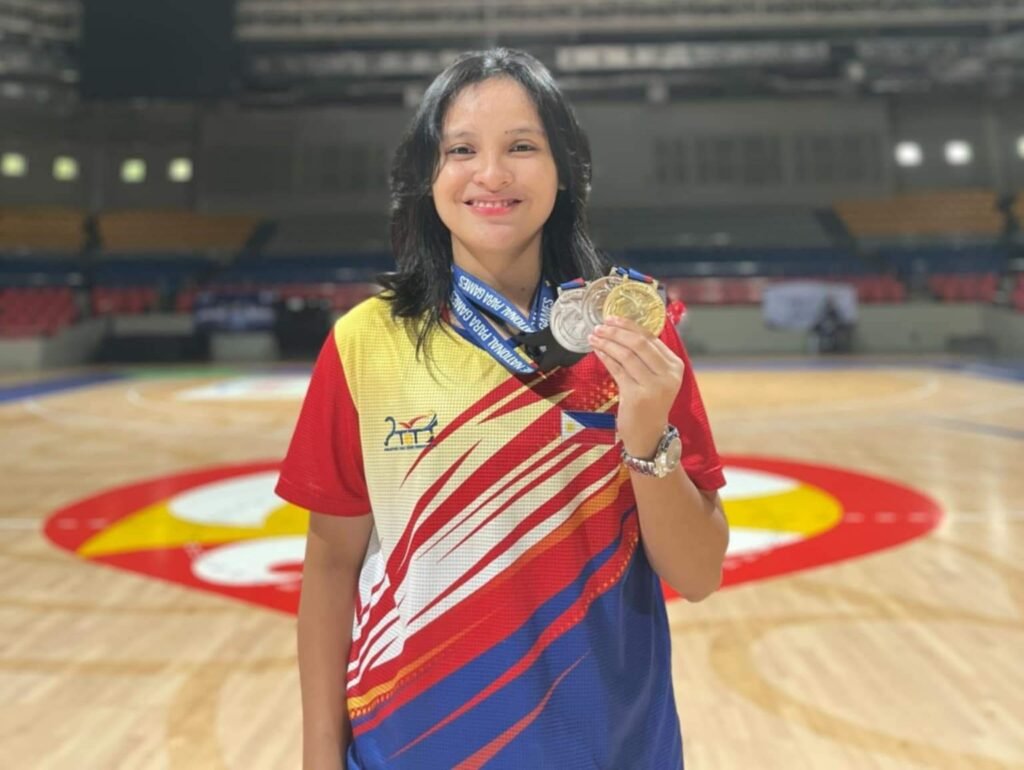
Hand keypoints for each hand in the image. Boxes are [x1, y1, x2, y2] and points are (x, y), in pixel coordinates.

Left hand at [588, 315, 683, 457]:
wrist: (649, 434)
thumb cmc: (650, 403)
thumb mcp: (657, 378)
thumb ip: (648, 357)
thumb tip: (625, 330)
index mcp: (676, 366)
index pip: (651, 338)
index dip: (630, 325)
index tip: (613, 318)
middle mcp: (668, 375)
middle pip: (639, 344)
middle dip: (616, 332)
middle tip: (600, 326)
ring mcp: (653, 386)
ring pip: (626, 355)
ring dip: (607, 343)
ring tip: (594, 336)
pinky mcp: (636, 396)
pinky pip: (617, 370)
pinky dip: (605, 357)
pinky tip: (597, 351)